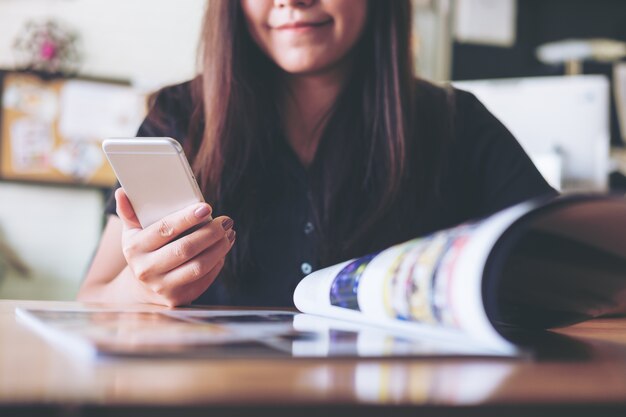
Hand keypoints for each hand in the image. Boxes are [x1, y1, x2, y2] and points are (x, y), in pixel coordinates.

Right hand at [115, 188, 234, 306]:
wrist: (142, 288)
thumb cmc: (144, 251)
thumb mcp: (133, 232)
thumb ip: (129, 212)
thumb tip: (121, 192)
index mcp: (134, 248)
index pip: (165, 229)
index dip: (187, 218)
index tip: (206, 208)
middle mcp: (146, 269)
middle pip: (185, 249)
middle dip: (210, 233)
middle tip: (226, 221)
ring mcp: (162, 286)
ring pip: (198, 266)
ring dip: (219, 248)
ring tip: (229, 233)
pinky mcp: (178, 298)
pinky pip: (205, 279)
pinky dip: (218, 262)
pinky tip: (224, 249)